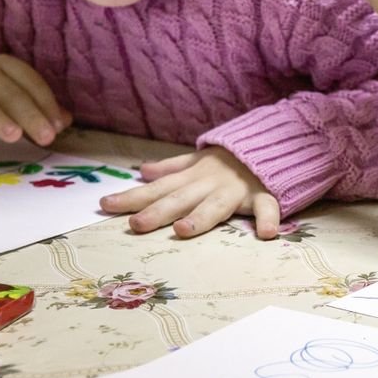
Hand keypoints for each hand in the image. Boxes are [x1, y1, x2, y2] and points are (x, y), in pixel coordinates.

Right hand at [0, 54, 70, 144]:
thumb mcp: (11, 109)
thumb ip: (36, 112)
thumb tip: (64, 121)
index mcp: (2, 67)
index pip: (28, 79)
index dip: (45, 101)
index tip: (58, 125)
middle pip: (8, 90)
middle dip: (30, 114)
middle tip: (46, 137)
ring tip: (14, 135)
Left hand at [100, 146, 280, 239]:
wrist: (272, 143)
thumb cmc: (231, 160)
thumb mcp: (199, 160)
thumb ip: (173, 167)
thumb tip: (143, 170)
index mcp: (193, 177)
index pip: (158, 188)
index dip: (133, 197)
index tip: (105, 205)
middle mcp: (209, 184)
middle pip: (181, 199)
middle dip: (158, 211)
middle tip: (136, 224)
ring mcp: (236, 190)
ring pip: (217, 205)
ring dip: (201, 217)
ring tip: (183, 231)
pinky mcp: (263, 195)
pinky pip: (267, 206)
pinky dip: (268, 218)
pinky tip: (266, 233)